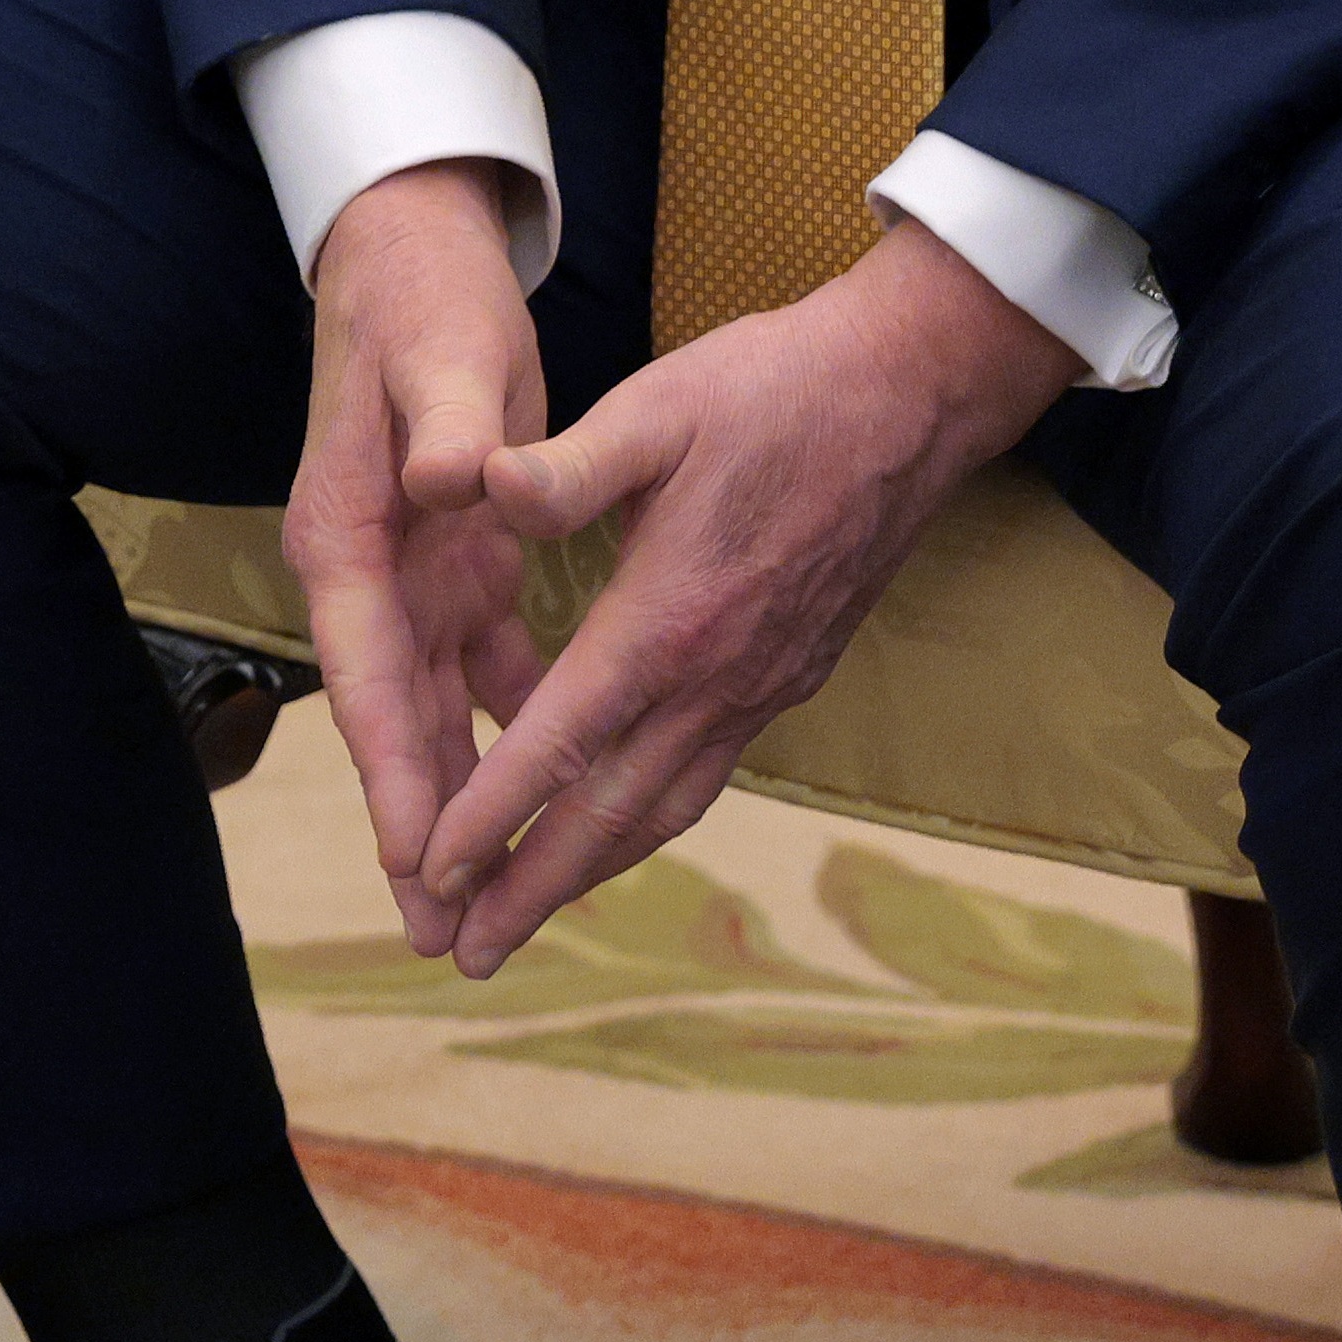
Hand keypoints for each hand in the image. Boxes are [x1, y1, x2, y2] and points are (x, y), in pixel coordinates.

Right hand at [282, 161, 559, 960]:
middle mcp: (367, 571)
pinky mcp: (455, 561)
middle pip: (391, 721)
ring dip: (459, 799)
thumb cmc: (422, 301)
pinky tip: (544, 781)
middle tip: (443, 933)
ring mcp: (409, 573)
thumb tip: (450, 479)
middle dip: (419, 827)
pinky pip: (481, 668)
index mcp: (347, 534)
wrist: (414, 254)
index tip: (423, 855)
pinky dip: (507, 726)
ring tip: (482, 899)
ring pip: (433, 710)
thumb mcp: (440, 352)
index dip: (395, 770)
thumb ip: (448, 421)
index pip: (367, 674)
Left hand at [387, 218, 1075, 974]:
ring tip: (525, 917)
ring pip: (665, 807)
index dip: (491, 812)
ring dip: (591, 870)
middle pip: (611, 813)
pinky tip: (614, 826)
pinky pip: (705, 774)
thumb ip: (564, 466)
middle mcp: (718, 677)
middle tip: (468, 953)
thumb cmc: (775, 389)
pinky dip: (646, 819)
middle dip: (534, 887)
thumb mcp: (656, 406)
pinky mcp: (788, 674)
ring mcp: (761, 685)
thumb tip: (472, 486)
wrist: (911, 396)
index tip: (430, 868)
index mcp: (669, 619)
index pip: (560, 741)